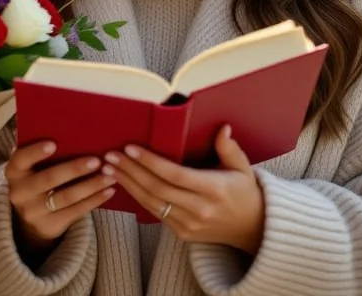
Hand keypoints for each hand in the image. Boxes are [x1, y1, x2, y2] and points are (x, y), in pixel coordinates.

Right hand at [5, 141, 116, 252]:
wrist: (32, 218)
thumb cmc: (37, 178)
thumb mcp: (31, 166)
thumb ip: (39, 150)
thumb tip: (55, 126)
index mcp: (14, 171)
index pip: (21, 159)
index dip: (35, 152)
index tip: (54, 143)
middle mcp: (19, 193)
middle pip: (48, 179)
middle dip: (74, 169)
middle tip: (96, 160)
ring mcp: (34, 212)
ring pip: (66, 197)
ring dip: (90, 185)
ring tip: (110, 175)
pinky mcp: (50, 226)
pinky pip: (75, 212)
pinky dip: (94, 200)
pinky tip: (109, 191)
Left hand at [103, 125, 264, 253]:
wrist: (252, 229)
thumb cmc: (244, 192)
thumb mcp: (243, 168)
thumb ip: (229, 148)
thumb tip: (222, 128)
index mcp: (214, 190)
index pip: (175, 175)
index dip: (150, 162)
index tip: (130, 148)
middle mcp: (200, 209)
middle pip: (157, 189)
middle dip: (130, 171)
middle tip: (110, 156)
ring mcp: (189, 225)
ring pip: (151, 203)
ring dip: (127, 184)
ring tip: (109, 168)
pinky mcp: (181, 234)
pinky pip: (155, 213)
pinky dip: (137, 197)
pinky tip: (124, 184)